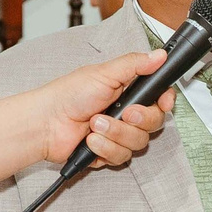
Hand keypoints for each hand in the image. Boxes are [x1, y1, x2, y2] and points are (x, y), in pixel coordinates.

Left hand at [38, 51, 176, 169]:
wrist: (46, 123)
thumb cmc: (68, 95)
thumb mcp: (104, 73)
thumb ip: (135, 64)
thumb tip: (159, 54)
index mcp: (127, 91)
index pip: (159, 98)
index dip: (165, 102)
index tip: (164, 102)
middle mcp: (125, 114)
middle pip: (154, 123)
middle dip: (139, 119)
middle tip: (124, 113)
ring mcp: (117, 134)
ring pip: (138, 142)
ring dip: (116, 134)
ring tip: (95, 124)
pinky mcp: (108, 152)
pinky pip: (122, 157)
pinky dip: (105, 148)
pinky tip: (90, 140)